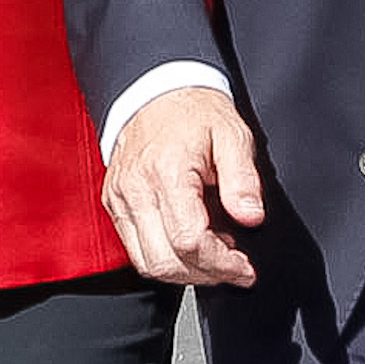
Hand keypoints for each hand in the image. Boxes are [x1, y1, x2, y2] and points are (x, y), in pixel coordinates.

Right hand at [103, 87, 264, 287]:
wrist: (155, 89)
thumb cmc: (194, 111)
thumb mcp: (232, 135)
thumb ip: (243, 179)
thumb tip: (251, 217)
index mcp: (166, 171)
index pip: (189, 241)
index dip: (222, 264)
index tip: (245, 267)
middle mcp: (135, 188)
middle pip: (165, 261)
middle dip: (206, 274)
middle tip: (233, 267)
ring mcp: (119, 198)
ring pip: (147, 263)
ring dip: (184, 272)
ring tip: (213, 256)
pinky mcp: (113, 202)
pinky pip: (135, 249)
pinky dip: (164, 257)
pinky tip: (188, 244)